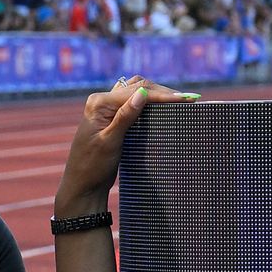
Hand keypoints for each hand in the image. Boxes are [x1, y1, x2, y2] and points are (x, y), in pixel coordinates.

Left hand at [54, 75, 191, 215]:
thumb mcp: (110, 142)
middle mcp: (102, 101)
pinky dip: (148, 101)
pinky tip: (161, 105)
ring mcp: (106, 108)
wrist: (82, 184)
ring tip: (178, 100)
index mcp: (99, 103)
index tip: (186, 99)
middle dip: (163, 92)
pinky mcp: (112, 117)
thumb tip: (143, 93)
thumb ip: (125, 116)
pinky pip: (132, 102)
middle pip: (138, 87)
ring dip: (157, 94)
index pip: (136, 92)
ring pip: (136, 91)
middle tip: (189, 99)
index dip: (162, 95)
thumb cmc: (93, 166)